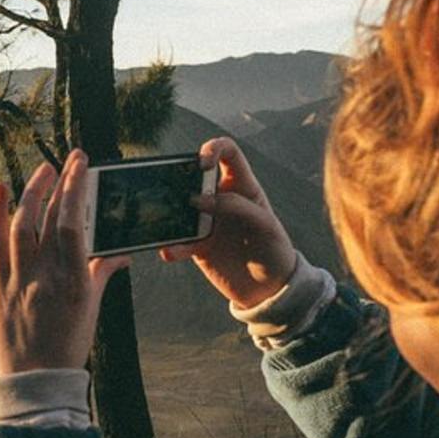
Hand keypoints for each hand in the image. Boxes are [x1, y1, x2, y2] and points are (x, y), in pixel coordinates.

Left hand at [0, 150, 130, 375]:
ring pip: (21, 226)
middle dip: (59, 183)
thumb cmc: (69, 346)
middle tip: (69, 159)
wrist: (36, 380)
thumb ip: (102, 273)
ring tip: (43, 171)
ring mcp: (18, 281)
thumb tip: (121, 253)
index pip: (74, 225)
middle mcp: (44, 278)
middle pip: (49, 219)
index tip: (82, 166)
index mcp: (74, 283)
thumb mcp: (91, 309)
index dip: (76, 190)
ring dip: (31, 193)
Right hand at [159, 137, 297, 308]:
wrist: (270, 289)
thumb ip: (236, 207)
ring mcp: (206, 222)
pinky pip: (177, 242)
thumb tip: (198, 200)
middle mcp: (220, 199)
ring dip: (169, 212)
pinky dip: (171, 247)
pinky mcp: (197, 246)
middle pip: (194, 175)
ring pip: (179, 207)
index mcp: (242, 185)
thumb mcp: (264, 224)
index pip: (227, 152)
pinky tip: (169, 252)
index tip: (202, 163)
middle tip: (177, 193)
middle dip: (180, 178)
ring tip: (163, 221)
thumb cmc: (274, 249)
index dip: (213, 148)